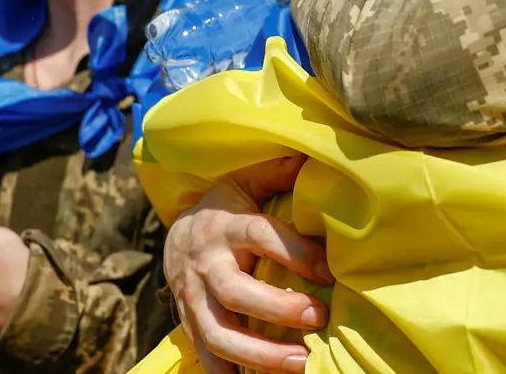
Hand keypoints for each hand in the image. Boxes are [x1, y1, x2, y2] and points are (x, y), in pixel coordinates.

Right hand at [166, 156, 331, 373]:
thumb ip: (277, 171)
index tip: (328, 271)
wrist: (177, 235)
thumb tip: (315, 153)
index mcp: (224, 223)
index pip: (260, 236)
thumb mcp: (245, 180)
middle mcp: (205, 263)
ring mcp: (193, 298)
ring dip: (260, 353)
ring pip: (219, 332)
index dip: (294, 253)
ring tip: (302, 363)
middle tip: (319, 318)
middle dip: (277, 309)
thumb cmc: (226, 206)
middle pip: (235, 291)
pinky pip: (206, 356)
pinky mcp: (190, 323)